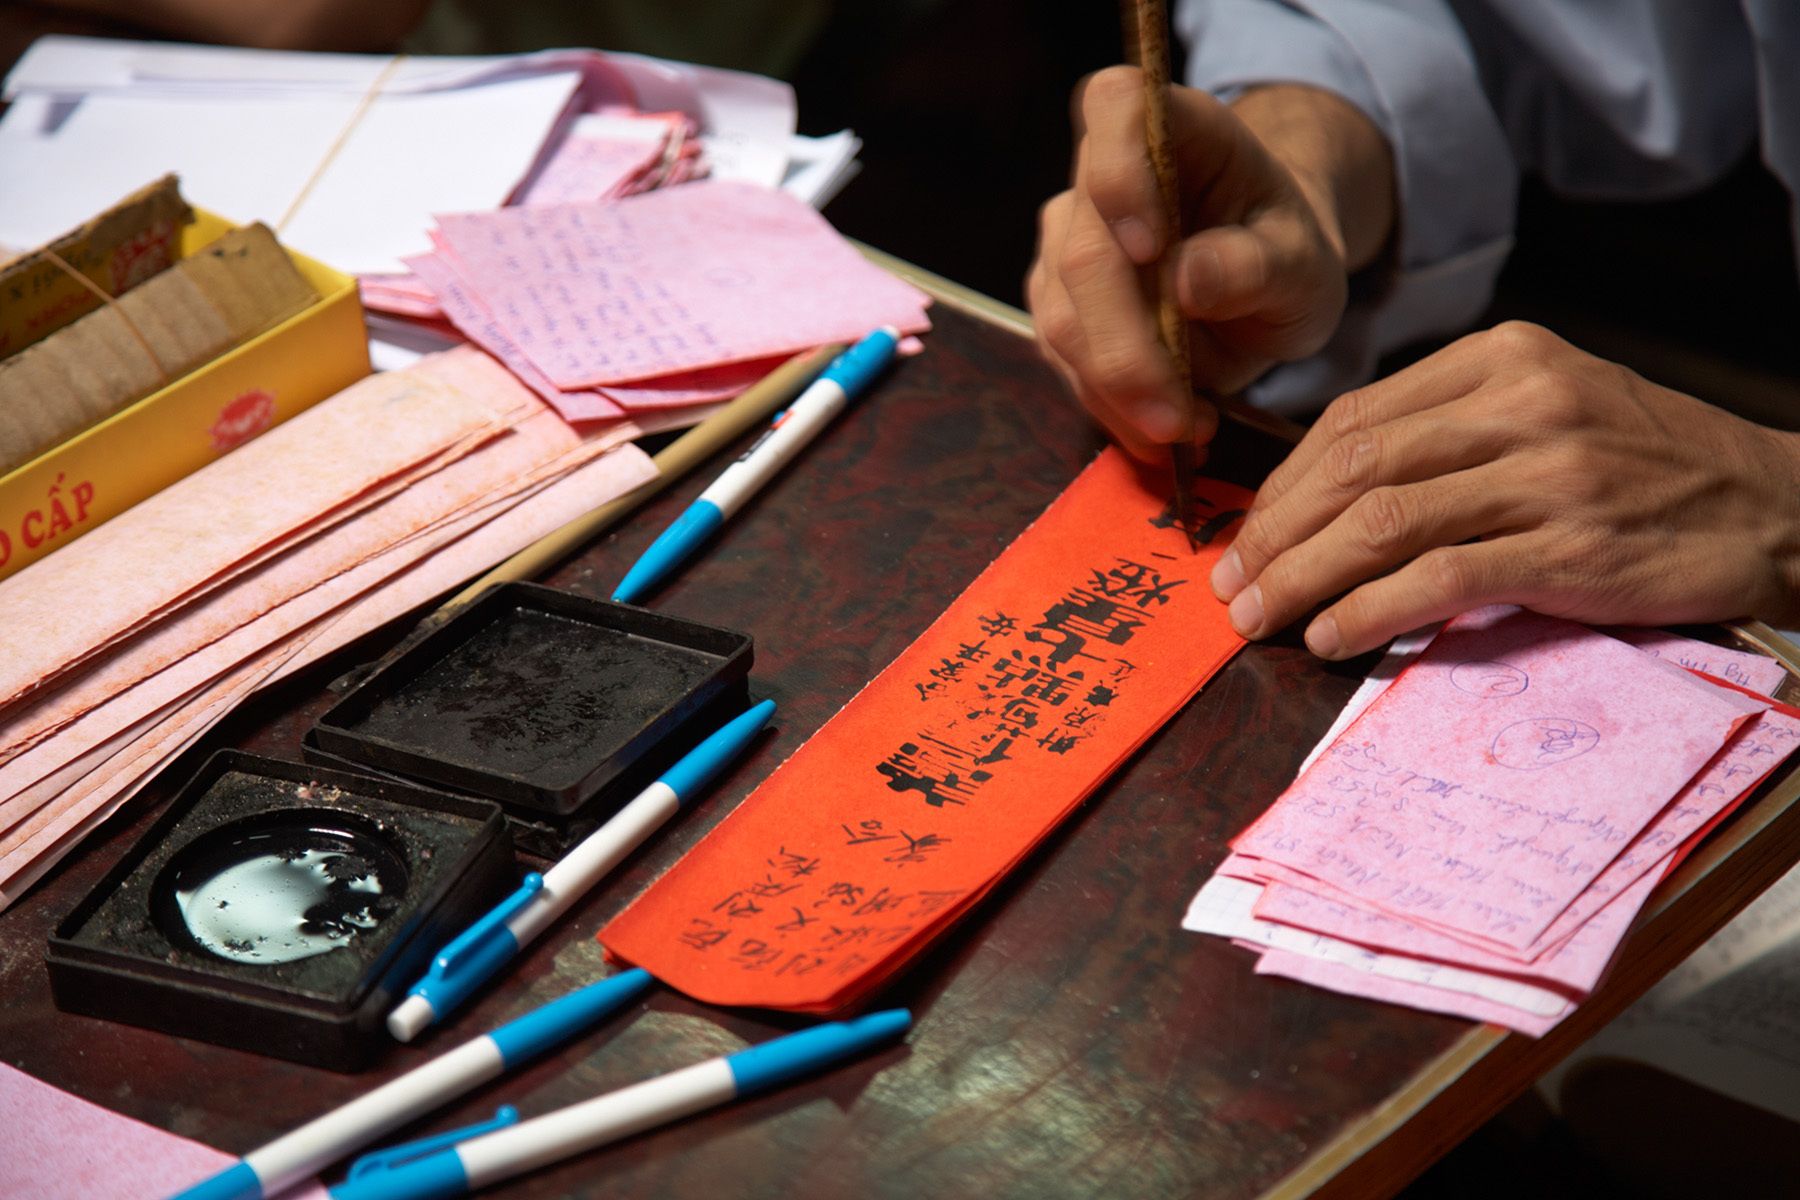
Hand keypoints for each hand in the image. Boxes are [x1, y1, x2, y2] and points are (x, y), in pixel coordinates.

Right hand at [1027, 72, 1392, 459]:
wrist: (1264, 281)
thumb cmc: (1285, 250)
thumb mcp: (1302, 259)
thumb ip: (1254, 263)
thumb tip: (1186, 282)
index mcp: (1169, 126)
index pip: (1115, 110)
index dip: (1120, 175)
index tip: (1150, 246)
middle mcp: (1099, 176)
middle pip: (1083, 254)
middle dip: (1125, 348)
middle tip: (1178, 418)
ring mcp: (1068, 242)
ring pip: (1063, 322)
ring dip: (1118, 392)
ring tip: (1186, 430)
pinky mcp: (1058, 304)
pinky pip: (1065, 362)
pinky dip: (1111, 406)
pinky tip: (1161, 428)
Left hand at [1211, 321, 1799, 656]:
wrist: (1780, 506)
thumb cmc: (1649, 467)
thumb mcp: (1551, 407)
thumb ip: (1450, 429)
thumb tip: (1331, 487)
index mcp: (1502, 358)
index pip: (1353, 418)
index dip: (1282, 484)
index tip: (1245, 534)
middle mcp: (1520, 403)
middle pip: (1353, 467)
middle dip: (1274, 535)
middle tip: (1229, 585)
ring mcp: (1547, 473)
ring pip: (1380, 521)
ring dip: (1301, 578)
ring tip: (1257, 618)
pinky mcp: (1570, 546)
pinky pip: (1439, 578)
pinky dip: (1369, 611)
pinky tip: (1329, 636)